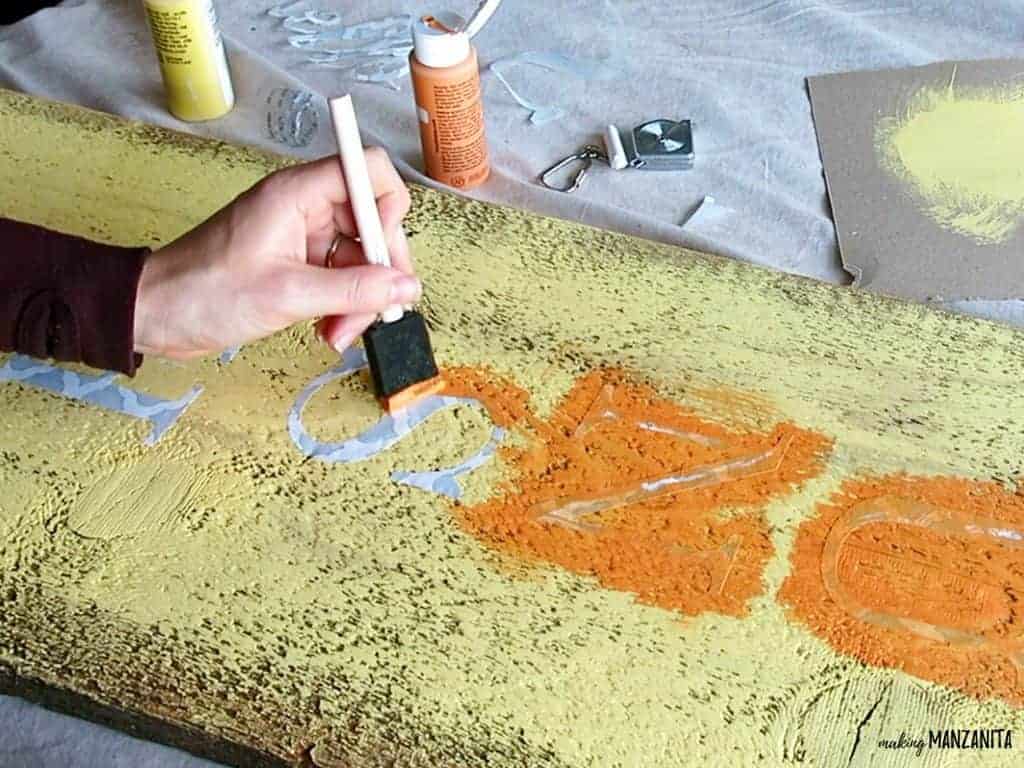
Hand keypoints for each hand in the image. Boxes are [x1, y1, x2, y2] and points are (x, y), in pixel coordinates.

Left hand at [133, 152, 418, 359]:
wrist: (157, 314)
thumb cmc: (205, 293)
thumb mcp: (288, 294)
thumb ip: (354, 290)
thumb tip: (405, 287)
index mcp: (297, 193)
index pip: (367, 170)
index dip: (387, 208)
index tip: (384, 255)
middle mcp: (304, 206)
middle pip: (372, 221)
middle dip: (378, 271)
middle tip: (376, 312)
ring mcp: (301, 234)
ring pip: (360, 257)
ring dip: (360, 299)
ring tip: (339, 334)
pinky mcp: (296, 262)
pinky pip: (340, 277)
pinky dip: (342, 305)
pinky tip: (328, 331)